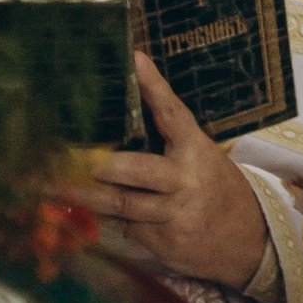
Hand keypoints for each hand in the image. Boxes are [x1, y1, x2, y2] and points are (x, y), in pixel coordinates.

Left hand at [78, 56, 267, 286]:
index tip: (135, 60)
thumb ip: (168, 146)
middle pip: (139, 171)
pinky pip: (127, 227)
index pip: (173, 114)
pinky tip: (94, 214)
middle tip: (77, 160)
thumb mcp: (200, 160)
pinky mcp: (164, 242)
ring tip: (54, 188)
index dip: (154, 87)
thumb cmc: (214, 189)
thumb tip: (119, 123)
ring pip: (123, 204)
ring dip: (86, 197)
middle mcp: (186, 180)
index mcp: (196, 150)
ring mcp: (174, 214)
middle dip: (105, 167)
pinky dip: (110, 219)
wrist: (247, 240)